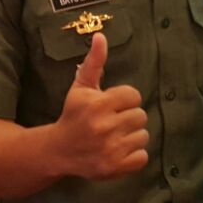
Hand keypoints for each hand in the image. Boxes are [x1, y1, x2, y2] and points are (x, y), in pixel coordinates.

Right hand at [51, 33, 148, 180]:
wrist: (58, 150)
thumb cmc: (73, 115)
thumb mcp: (81, 87)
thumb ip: (94, 62)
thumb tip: (101, 36)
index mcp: (98, 104)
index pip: (134, 96)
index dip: (124, 100)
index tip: (111, 106)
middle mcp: (105, 126)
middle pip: (141, 115)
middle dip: (128, 117)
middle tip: (113, 122)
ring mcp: (111, 149)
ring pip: (143, 136)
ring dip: (132, 136)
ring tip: (115, 137)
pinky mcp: (115, 167)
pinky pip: (142, 156)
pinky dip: (134, 155)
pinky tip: (118, 151)